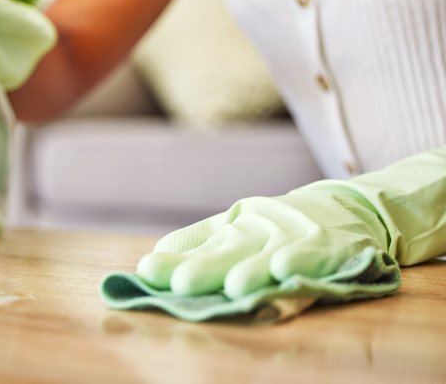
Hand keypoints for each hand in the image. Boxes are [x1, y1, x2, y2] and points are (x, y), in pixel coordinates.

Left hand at [137, 185, 388, 297]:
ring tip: (234, 286)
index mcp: (235, 229)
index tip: (147, 271)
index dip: (177, 261)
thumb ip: (200, 240)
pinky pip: (316, 255)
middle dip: (208, 268)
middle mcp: (261, 230)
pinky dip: (302, 261)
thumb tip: (159, 249)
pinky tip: (284, 268)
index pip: (202, 247)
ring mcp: (296, 237)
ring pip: (272, 256)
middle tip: (181, 282)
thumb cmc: (279, 226)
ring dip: (254, 270)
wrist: (347, 208)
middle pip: (232, 251)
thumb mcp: (238, 228)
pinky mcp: (332, 247)